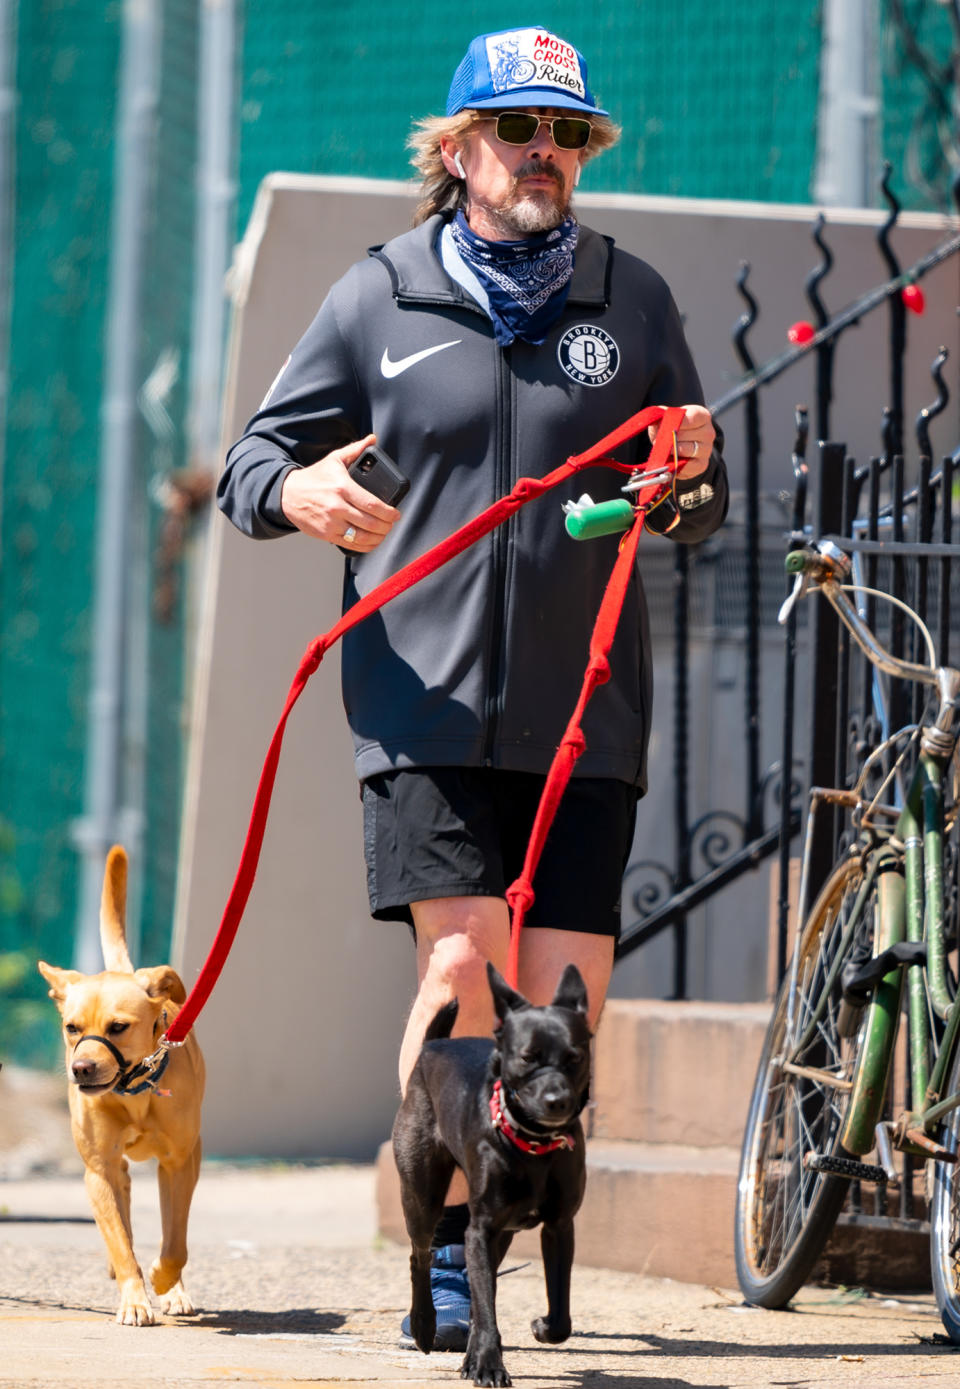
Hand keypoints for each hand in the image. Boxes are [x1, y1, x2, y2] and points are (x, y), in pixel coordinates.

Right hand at [280, 434, 400, 550]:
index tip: (396, 514)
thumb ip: (355, 449)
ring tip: (384, 532)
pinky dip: (365, 546)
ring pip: (362, 537)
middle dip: (386, 526)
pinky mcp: (326, 535)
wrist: (288, 495)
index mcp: (342, 488)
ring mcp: (331, 523)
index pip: (372, 504)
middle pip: (370, 523)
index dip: (388, 512)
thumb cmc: (313, 478)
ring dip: (378, 538)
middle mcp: (337, 507)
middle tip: (391, 523)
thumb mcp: (334, 459)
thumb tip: (372, 439)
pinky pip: (351, 545)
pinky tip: (371, 541)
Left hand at [648, 405, 714, 478]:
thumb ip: (661, 416)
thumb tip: (656, 419)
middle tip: (658, 441)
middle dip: (669, 438)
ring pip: (686, 450)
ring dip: (671, 451)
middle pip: (687, 435)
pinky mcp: (702, 465)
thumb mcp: (665, 418)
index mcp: (702, 416)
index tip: (666, 425)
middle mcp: (708, 432)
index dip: (678, 421)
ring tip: (662, 450)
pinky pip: (687, 466)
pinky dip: (675, 465)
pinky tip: (668, 461)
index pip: (693, 417)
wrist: (676, 446)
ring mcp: (706, 450)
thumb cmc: (671, 428)